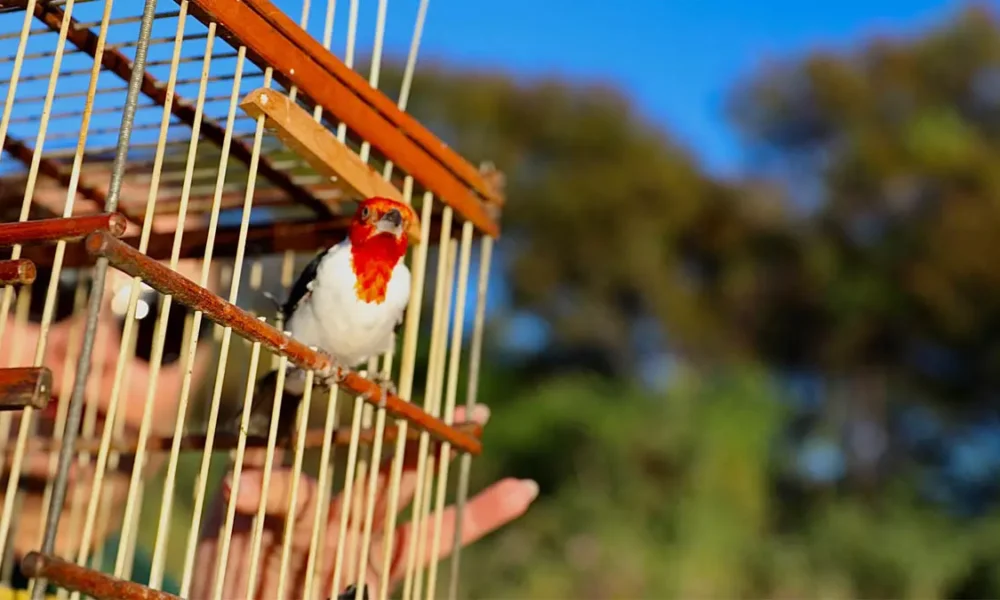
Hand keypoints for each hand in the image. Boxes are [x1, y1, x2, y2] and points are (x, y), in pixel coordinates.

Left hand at [190, 404, 536, 599]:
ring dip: (447, 449)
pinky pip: (436, 536)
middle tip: (439, 385)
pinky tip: (519, 491)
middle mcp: (330, 497)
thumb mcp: (229, 539)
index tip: (360, 369)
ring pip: (413, 481)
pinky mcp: (383, 564)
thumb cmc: (224, 583)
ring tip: (481, 420)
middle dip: (412, 417)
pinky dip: (478, 515)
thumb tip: (235, 480)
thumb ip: (253, 503)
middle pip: (378, 445)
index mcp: (290, 480)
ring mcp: (361, 531)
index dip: (344, 393)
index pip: (320, 426)